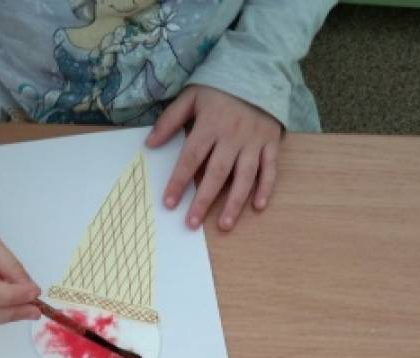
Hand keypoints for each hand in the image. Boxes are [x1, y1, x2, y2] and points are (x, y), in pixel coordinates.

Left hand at [146, 85, 281, 231]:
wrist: (258, 70)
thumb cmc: (220, 87)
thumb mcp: (191, 96)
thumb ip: (170, 120)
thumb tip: (149, 144)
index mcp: (210, 124)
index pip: (191, 158)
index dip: (179, 181)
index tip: (169, 203)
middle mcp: (232, 136)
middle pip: (216, 173)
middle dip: (203, 200)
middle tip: (192, 223)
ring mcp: (254, 142)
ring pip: (244, 177)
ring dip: (234, 202)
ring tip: (224, 225)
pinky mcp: (271, 143)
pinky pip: (270, 169)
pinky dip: (266, 188)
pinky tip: (258, 207)